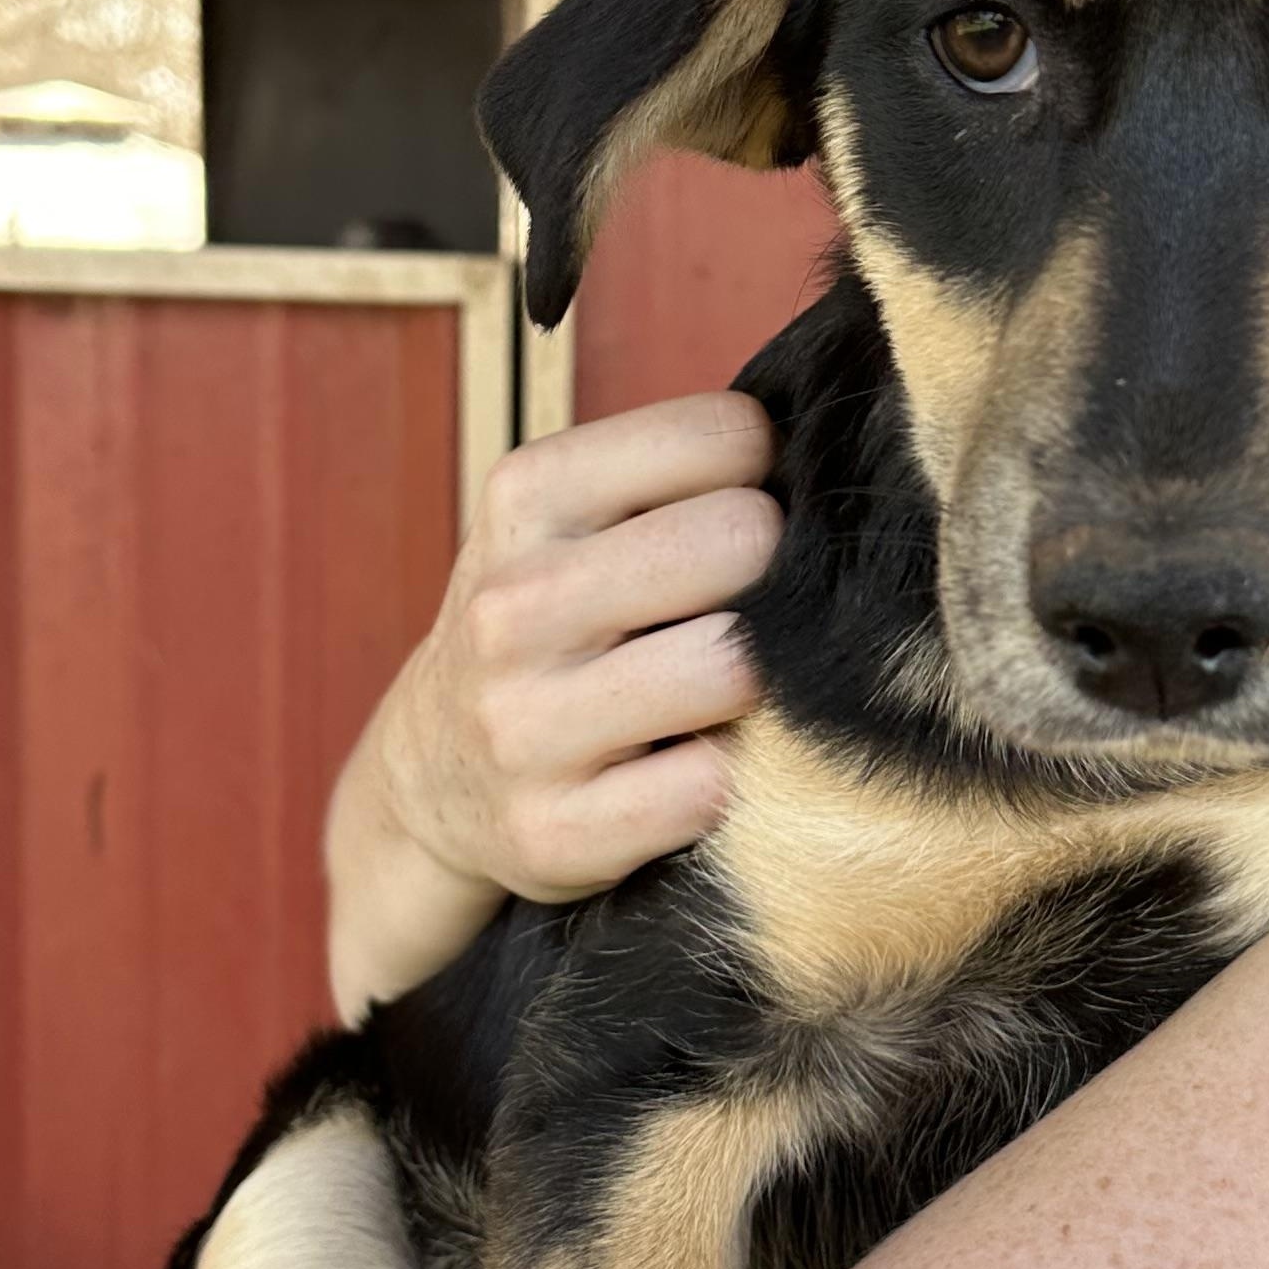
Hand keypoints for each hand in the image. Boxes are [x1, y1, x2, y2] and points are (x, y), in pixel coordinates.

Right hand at [326, 392, 779, 1016]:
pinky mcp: (555, 832)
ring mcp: (525, 725)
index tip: (741, 514)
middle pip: (741, 541)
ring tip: (731, 686)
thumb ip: (677, 472)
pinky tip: (703, 761)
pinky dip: (735, 776)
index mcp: (526, 497)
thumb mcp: (567, 517)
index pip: (723, 436)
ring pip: (735, 669)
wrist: (434, 774)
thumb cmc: (548, 625)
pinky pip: (715, 786)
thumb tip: (834, 453)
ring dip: (763, 682)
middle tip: (750, 608)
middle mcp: (513, 605)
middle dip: (776, 572)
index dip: (765, 473)